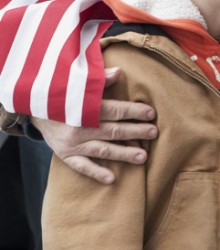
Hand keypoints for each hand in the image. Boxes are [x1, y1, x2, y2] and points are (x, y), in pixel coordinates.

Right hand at [31, 67, 157, 183]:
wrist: (35, 110)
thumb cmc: (63, 95)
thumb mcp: (77, 84)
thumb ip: (100, 80)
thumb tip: (119, 71)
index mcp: (84, 108)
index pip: (114, 110)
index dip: (133, 111)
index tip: (151, 113)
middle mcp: (79, 127)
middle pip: (113, 130)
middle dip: (136, 131)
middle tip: (154, 132)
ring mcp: (73, 144)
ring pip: (103, 150)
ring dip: (124, 154)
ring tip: (143, 156)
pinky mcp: (66, 156)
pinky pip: (83, 167)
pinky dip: (97, 173)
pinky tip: (112, 178)